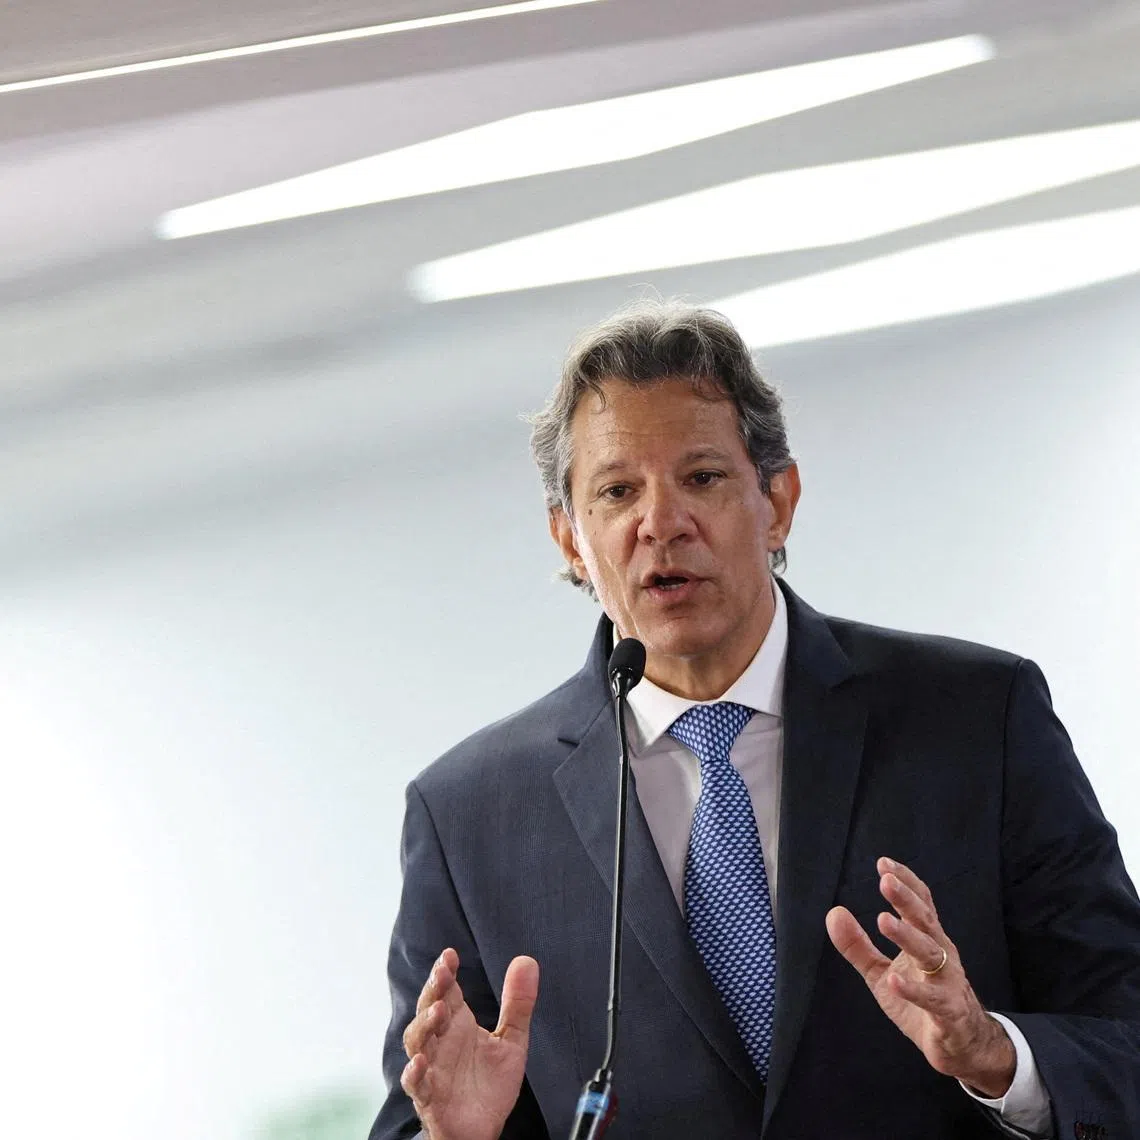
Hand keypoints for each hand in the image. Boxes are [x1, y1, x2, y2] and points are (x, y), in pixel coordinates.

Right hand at [401, 948, 539, 1139]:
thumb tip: (526, 961)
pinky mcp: (429, 1097)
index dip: (445, 972)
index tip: (450, 955)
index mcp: (457, 1024)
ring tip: (439, 1011)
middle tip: (443, 974)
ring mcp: (432, 1068)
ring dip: (424, 1025)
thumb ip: (517, 1004)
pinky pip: (415, 1084)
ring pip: (417, 1042)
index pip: (446, 991)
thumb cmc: (490, 1085)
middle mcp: (441, 1042)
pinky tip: (421, 1061)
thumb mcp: (511, 1040)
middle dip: (433, 991)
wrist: (483, 1129)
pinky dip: (414, 1072)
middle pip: (428, 1010)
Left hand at [825, 857, 1015, 1097]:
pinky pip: (932, 999)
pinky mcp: (949, 1013)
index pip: (920, 904)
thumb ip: (857, 945)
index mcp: (927, 941)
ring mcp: (948, 983)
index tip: (883, 863)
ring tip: (883, 920)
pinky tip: (893, 979)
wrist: (962, 1047)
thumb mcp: (881, 972)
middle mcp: (941, 955)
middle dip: (906, 899)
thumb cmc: (922, 1001)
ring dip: (907, 936)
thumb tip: (833, 912)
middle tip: (886, 881)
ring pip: (930, 954)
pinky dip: (913, 990)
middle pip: (924, 921)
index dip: (905, 883)